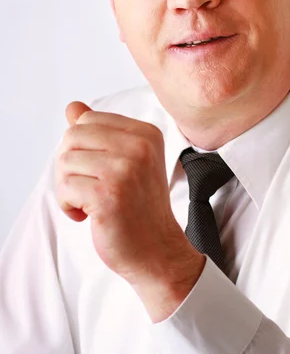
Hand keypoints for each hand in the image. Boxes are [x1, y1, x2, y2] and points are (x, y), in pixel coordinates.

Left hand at [55, 101, 204, 320]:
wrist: (157, 249)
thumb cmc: (139, 207)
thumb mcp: (126, 160)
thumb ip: (99, 131)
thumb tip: (73, 107)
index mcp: (145, 133)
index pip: (87, 119)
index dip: (81, 147)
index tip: (97, 170)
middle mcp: (139, 146)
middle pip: (72, 137)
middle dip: (70, 165)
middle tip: (87, 187)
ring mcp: (125, 170)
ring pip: (65, 161)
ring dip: (69, 187)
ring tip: (89, 202)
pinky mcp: (109, 195)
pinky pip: (65, 187)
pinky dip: (68, 205)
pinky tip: (88, 215)